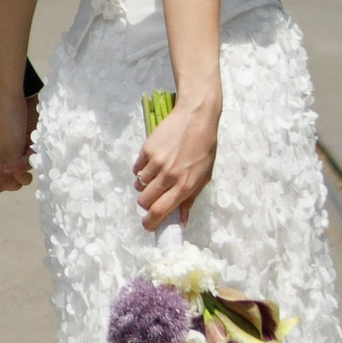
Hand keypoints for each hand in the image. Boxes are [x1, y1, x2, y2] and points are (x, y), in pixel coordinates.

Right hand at [134, 84, 219, 233]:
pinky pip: (137, 168)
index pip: (160, 211)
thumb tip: (181, 221)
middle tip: (151, 199)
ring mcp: (157, 162)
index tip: (148, 225)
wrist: (197, 117)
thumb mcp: (204, 176)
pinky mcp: (147, 149)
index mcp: (185, 186)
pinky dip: (141, 170)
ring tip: (153, 177)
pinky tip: (151, 164)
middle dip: (145, 204)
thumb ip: (190, 199)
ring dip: (143, 186)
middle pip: (144, 201)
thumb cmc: (204, 148)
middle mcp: (169, 176)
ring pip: (139, 185)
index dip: (151, 222)